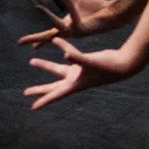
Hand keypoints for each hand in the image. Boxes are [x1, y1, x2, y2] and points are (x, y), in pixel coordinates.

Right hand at [18, 0, 120, 48]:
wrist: (111, 12)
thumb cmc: (94, 7)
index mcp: (64, 25)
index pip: (46, 33)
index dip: (34, 37)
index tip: (21, 44)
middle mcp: (68, 31)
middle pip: (47, 37)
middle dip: (35, 38)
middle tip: (21, 43)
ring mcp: (75, 32)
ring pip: (57, 25)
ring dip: (48, 17)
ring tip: (37, 7)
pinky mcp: (83, 29)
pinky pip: (74, 16)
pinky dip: (71, 7)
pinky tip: (69, 0)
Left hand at [24, 38, 142, 110]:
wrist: (123, 64)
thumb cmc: (107, 66)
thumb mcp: (90, 62)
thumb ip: (77, 58)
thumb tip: (65, 54)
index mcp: (75, 84)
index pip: (56, 94)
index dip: (44, 100)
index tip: (33, 108)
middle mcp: (75, 80)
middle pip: (53, 86)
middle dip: (39, 89)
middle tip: (25, 93)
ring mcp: (78, 71)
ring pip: (57, 69)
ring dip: (45, 65)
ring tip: (31, 62)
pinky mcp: (82, 63)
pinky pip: (68, 55)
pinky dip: (62, 49)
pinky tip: (55, 41)